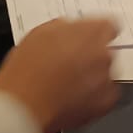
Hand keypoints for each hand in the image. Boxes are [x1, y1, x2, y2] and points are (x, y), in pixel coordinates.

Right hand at [0, 18, 119, 132]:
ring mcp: (106, 80)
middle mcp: (103, 54)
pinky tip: (71, 97)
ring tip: (65, 83)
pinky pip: (105, 94)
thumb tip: (71, 30)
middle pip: (106, 50)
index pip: (109, 24)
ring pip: (105, 73)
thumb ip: (65, 28)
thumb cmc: (26, 72)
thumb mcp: (39, 33)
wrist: (23, 108)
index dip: (97, 31)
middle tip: (68, 63)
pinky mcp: (105, 103)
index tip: (89, 37)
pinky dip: (93, 96)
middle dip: (91, 55)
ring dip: (92, 75)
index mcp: (90, 33)